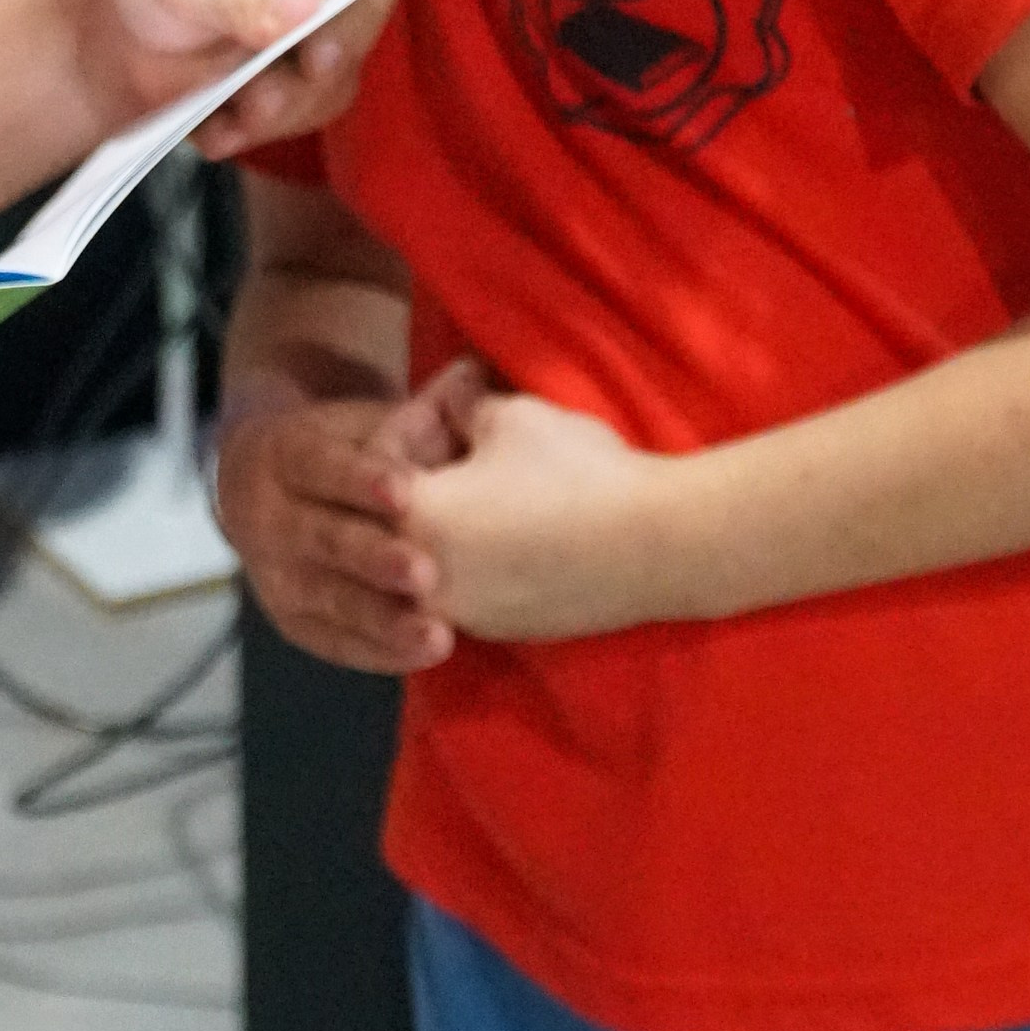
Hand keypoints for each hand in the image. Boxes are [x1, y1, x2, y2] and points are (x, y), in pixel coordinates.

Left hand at [75, 0, 391, 151]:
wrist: (109, 30)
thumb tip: (305, 12)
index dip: (352, 27)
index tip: (314, 59)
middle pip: (351, 53)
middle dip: (301, 85)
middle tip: (252, 96)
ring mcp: (306, 46)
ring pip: (325, 98)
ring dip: (271, 116)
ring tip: (220, 108)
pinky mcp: (285, 91)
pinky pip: (287, 127)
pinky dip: (245, 133)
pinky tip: (209, 123)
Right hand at [211, 389, 452, 673]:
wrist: (273, 487)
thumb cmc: (347, 450)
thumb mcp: (369, 421)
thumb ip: (415, 413)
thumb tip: (470, 380)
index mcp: (283, 454)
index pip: (319, 466)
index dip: (359, 480)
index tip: (406, 492)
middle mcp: (267, 517)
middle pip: (321, 540)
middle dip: (372, 559)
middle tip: (425, 574)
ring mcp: (274, 574)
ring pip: (326, 599)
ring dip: (381, 620)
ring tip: (436, 636)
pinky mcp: (291, 618)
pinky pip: (331, 641)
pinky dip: (376, 651)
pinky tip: (422, 654)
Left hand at [395, 361, 669, 641]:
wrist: (658, 547)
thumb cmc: (577, 472)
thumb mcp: (512, 417)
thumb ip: (463, 406)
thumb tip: (451, 399)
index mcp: (410, 518)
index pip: (370, 467)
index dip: (408, 424)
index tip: (447, 403)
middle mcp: (419, 579)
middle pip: (387, 523)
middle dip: (413, 477)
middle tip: (453, 443)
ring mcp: (458, 614)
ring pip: (421, 564)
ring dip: (436, 524)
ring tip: (477, 484)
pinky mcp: (499, 632)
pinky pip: (460, 589)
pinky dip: (466, 558)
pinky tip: (504, 528)